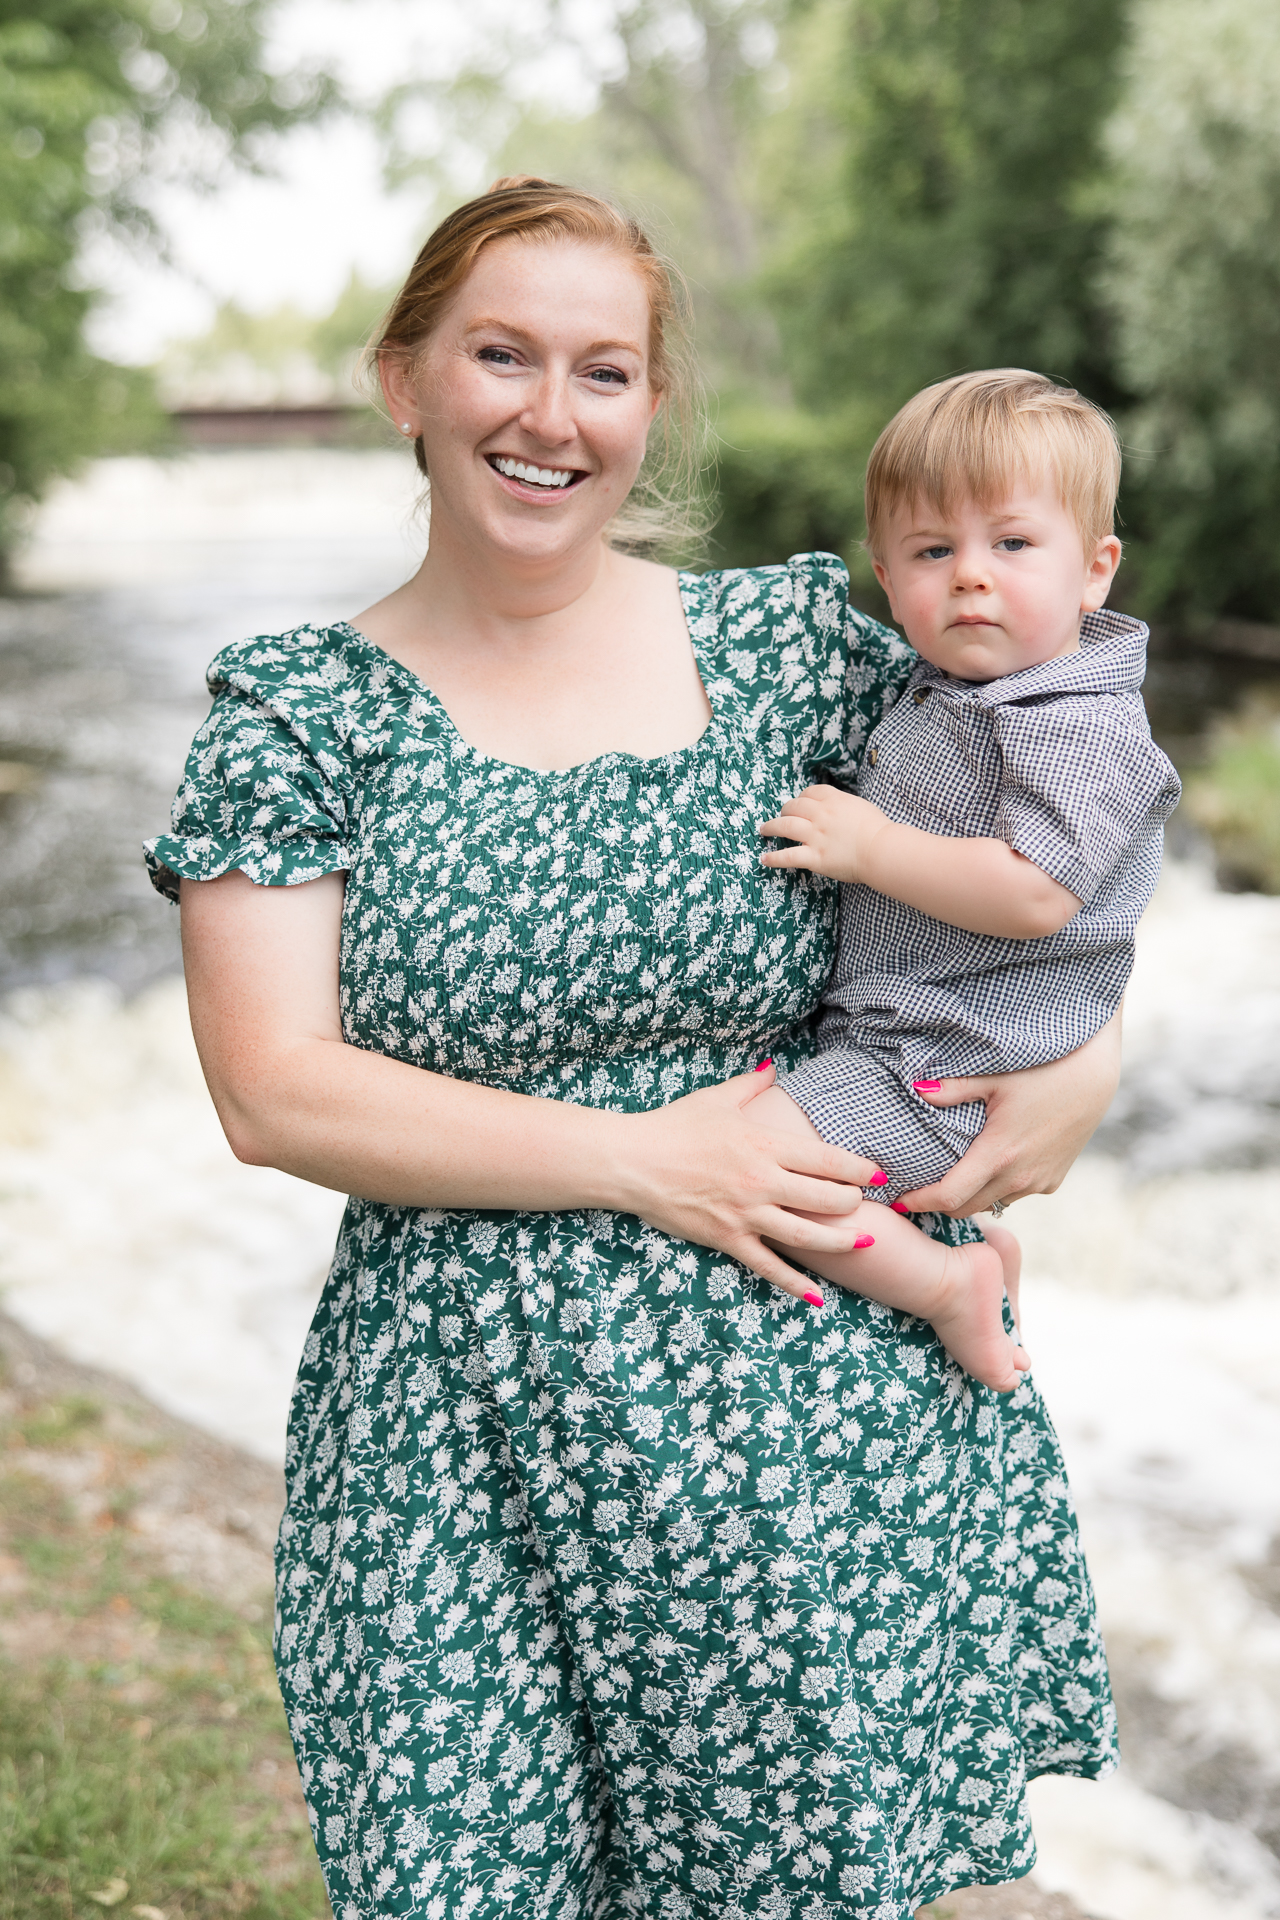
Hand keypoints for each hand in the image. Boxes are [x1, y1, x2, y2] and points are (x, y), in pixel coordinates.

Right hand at [615, 1062, 882, 1299]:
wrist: (633, 1162)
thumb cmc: (673, 1126)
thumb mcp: (717, 1098)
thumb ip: (752, 1085)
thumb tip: (773, 1066)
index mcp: (764, 1144)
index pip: (826, 1159)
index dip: (858, 1168)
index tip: (877, 1174)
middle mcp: (762, 1182)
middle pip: (825, 1198)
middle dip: (853, 1203)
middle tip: (869, 1205)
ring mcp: (747, 1215)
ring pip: (807, 1236)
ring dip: (841, 1241)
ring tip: (865, 1241)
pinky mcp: (728, 1239)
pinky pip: (769, 1267)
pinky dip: (795, 1284)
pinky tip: (817, 1296)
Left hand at [759, 786, 888, 882]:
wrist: (882, 850)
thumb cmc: (878, 830)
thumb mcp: (861, 806)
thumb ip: (845, 806)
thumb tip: (838, 809)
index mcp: (834, 800)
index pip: (810, 792)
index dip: (802, 797)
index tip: (799, 803)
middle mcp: (821, 815)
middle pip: (794, 806)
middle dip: (785, 810)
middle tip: (781, 816)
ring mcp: (815, 836)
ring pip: (784, 826)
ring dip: (771, 827)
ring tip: (763, 830)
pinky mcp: (814, 857)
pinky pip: (788, 856)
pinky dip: (774, 858)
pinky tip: (764, 859)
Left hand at [898, 1013, 1122, 1215]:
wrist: (1094, 1077)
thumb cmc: (1042, 1069)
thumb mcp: (994, 1076)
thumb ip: (952, 1088)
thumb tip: (917, 1090)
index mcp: (999, 1155)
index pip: (949, 1197)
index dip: (920, 1203)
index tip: (898, 1201)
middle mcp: (1020, 1178)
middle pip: (967, 1208)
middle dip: (939, 1205)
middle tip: (918, 1192)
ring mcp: (1039, 1182)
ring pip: (992, 1203)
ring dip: (970, 1198)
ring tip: (951, 1180)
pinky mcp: (1053, 1180)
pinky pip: (1016, 1194)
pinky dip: (998, 1188)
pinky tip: (989, 1168)